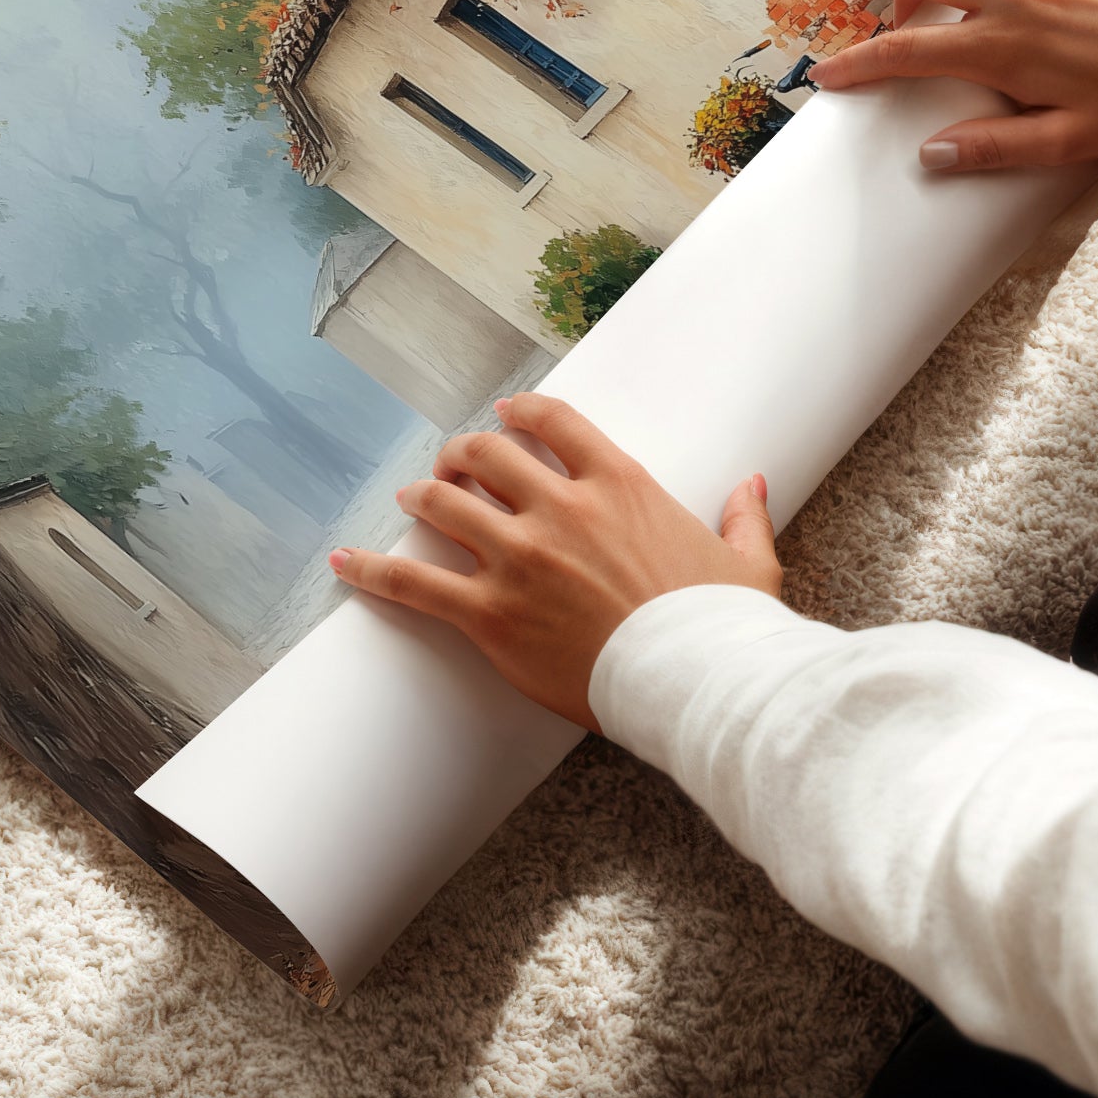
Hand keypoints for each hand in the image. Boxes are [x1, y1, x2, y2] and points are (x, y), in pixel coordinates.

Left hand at [329, 392, 779, 731]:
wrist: (697, 683)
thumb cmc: (723, 627)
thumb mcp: (747, 563)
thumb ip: (743, 516)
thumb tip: (752, 484)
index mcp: (619, 484)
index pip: (553, 422)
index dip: (520, 413)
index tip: (504, 416)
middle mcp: (561, 508)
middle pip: (485, 455)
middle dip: (461, 454)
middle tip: (451, 464)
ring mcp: (520, 558)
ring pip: (445, 504)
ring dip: (422, 496)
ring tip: (410, 498)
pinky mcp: (491, 613)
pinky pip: (415, 582)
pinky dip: (374, 569)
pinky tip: (345, 561)